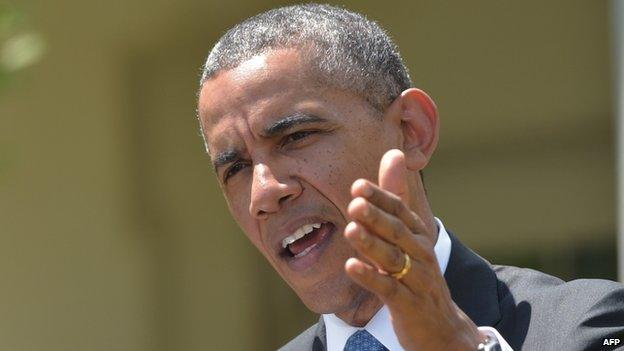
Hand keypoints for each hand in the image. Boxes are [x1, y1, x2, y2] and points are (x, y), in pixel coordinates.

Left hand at [344, 149, 482, 350]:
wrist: (441, 325)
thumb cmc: (416, 273)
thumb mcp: (407, 234)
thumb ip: (395, 196)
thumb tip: (393, 153)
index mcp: (418, 234)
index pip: (400, 211)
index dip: (381, 198)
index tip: (358, 186)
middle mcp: (420, 253)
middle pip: (397, 232)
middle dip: (376, 217)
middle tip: (354, 203)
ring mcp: (416, 279)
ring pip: (393, 259)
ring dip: (372, 244)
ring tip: (351, 230)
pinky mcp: (408, 304)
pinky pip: (389, 289)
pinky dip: (371, 278)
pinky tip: (352, 267)